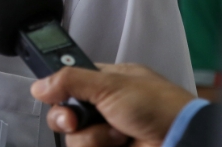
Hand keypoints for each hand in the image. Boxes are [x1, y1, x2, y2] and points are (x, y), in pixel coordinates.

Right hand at [30, 63, 195, 146]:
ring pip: (75, 140)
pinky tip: (119, 145)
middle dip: (68, 119)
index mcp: (106, 83)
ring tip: (117, 136)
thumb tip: (39, 85)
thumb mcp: (110, 84)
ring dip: (93, 139)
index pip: (69, 85)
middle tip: (75, 121)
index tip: (54, 96)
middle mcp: (105, 108)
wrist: (182, 140)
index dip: (58, 92)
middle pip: (65, 115)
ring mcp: (108, 135)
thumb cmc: (158, 106)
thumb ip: (71, 80)